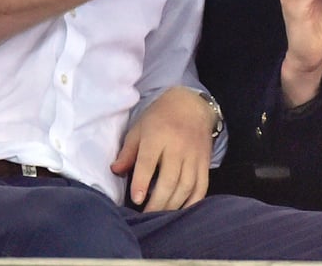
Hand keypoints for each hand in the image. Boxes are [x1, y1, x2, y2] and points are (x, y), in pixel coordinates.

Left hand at [110, 86, 214, 210]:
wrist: (191, 105)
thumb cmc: (160, 118)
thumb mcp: (139, 129)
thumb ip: (128, 152)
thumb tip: (115, 171)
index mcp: (158, 135)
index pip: (149, 161)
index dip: (142, 181)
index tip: (136, 199)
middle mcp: (178, 146)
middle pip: (170, 179)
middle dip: (157, 201)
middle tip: (146, 216)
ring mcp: (194, 155)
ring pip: (186, 186)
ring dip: (173, 205)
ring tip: (160, 215)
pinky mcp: (205, 162)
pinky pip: (202, 186)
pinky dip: (193, 202)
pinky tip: (181, 211)